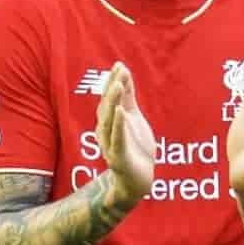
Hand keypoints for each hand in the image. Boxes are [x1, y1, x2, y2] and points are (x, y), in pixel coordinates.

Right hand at [95, 61, 155, 204]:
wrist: (138, 179)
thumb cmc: (135, 147)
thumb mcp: (133, 117)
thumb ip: (127, 97)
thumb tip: (123, 72)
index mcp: (109, 121)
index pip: (109, 98)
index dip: (113, 81)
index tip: (120, 65)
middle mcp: (105, 131)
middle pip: (106, 107)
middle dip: (112, 89)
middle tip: (119, 72)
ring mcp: (110, 145)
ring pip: (108, 122)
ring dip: (113, 103)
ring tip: (118, 86)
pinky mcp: (118, 158)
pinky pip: (117, 140)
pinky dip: (118, 126)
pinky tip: (121, 113)